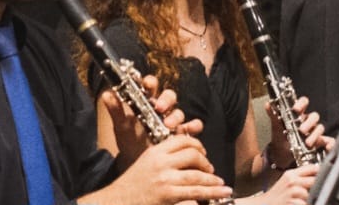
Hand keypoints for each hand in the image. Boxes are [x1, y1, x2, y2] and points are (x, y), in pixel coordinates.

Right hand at [84, 135, 230, 204]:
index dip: (197, 144)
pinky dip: (212, 192)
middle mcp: (161, 162)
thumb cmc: (132, 186)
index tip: (203, 152)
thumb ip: (164, 158)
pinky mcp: (168, 194)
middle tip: (211, 170)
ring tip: (221, 184)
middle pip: (193, 154)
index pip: (182, 140)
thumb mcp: (146, 163)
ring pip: (197, 174)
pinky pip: (195, 192)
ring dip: (213, 179)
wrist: (117, 201)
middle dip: (206, 162)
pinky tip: (221, 191)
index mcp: (155, 151)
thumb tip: (187, 158)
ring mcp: (165, 178)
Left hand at [100, 75, 202, 168]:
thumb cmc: (129, 139)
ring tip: (168, 125)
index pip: (150, 86)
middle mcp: (161, 109)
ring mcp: (172, 121)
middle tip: (159, 107)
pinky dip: (194, 125)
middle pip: (168, 96)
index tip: (146, 83)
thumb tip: (106, 94)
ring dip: (175, 116)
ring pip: (179, 111)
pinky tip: (190, 129)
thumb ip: (115, 109)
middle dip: (165, 99)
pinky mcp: (180, 133)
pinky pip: (192, 126)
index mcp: (146, 102)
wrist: (136, 161)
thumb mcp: (121, 125)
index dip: (149, 82)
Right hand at [246, 164, 317, 204]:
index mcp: (291, 174)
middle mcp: (292, 181)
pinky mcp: (293, 202)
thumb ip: (299, 178)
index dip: (320, 171)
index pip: (311, 167)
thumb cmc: (276, 196)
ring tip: (306, 199)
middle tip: (318, 190)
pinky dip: (306, 204)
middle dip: (318, 186)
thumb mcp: (286, 182)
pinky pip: (306, 203)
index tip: (327, 174)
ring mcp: (292, 192)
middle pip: (315, 179)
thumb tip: (317, 175)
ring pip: (312, 192)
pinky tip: (300, 203)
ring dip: (311, 198)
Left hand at [266, 96, 331, 168]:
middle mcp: (307, 121)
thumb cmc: (281, 137)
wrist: (281, 155)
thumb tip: (268, 104)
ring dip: (315, 135)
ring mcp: (313, 132)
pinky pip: (328, 141)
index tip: (296, 109)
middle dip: (309, 123)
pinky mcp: (318, 142)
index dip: (302, 103)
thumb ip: (273, 114)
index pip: (304, 103)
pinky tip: (327, 147)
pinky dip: (329, 143)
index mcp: (298, 114)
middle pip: (314, 116)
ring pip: (320, 128)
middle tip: (301, 130)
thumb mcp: (276, 126)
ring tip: (307, 143)